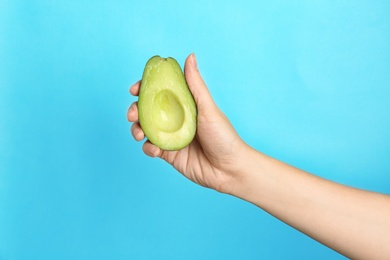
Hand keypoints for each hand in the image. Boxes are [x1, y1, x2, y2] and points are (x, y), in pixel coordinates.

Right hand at [127, 54, 248, 192]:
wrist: (229, 170)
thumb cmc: (224, 136)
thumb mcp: (208, 108)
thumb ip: (195, 85)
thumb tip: (190, 55)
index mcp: (184, 106)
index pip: (161, 93)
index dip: (145, 89)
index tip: (135, 89)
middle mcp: (176, 120)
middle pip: (148, 111)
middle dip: (136, 110)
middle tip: (133, 114)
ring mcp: (171, 138)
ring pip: (146, 130)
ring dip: (137, 129)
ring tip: (138, 133)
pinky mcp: (169, 155)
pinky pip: (151, 149)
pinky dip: (148, 148)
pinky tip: (154, 149)